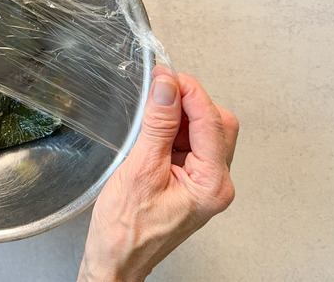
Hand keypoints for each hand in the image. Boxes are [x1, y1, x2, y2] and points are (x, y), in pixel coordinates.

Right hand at [78, 68, 237, 280]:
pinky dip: (173, 131)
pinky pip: (190, 144)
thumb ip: (157, 125)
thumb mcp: (140, 169)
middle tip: (160, 90)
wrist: (116, 259)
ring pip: (204, 131)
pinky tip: (152, 131)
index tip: (167, 74)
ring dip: (179, 116)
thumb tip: (167, 87)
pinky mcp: (190, 181)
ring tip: (150, 116)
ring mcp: (204, 182)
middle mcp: (216, 183)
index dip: (190, 92)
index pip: (212, 122)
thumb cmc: (126, 230)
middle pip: (217, 124)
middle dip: (189, 102)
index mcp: (212, 184)